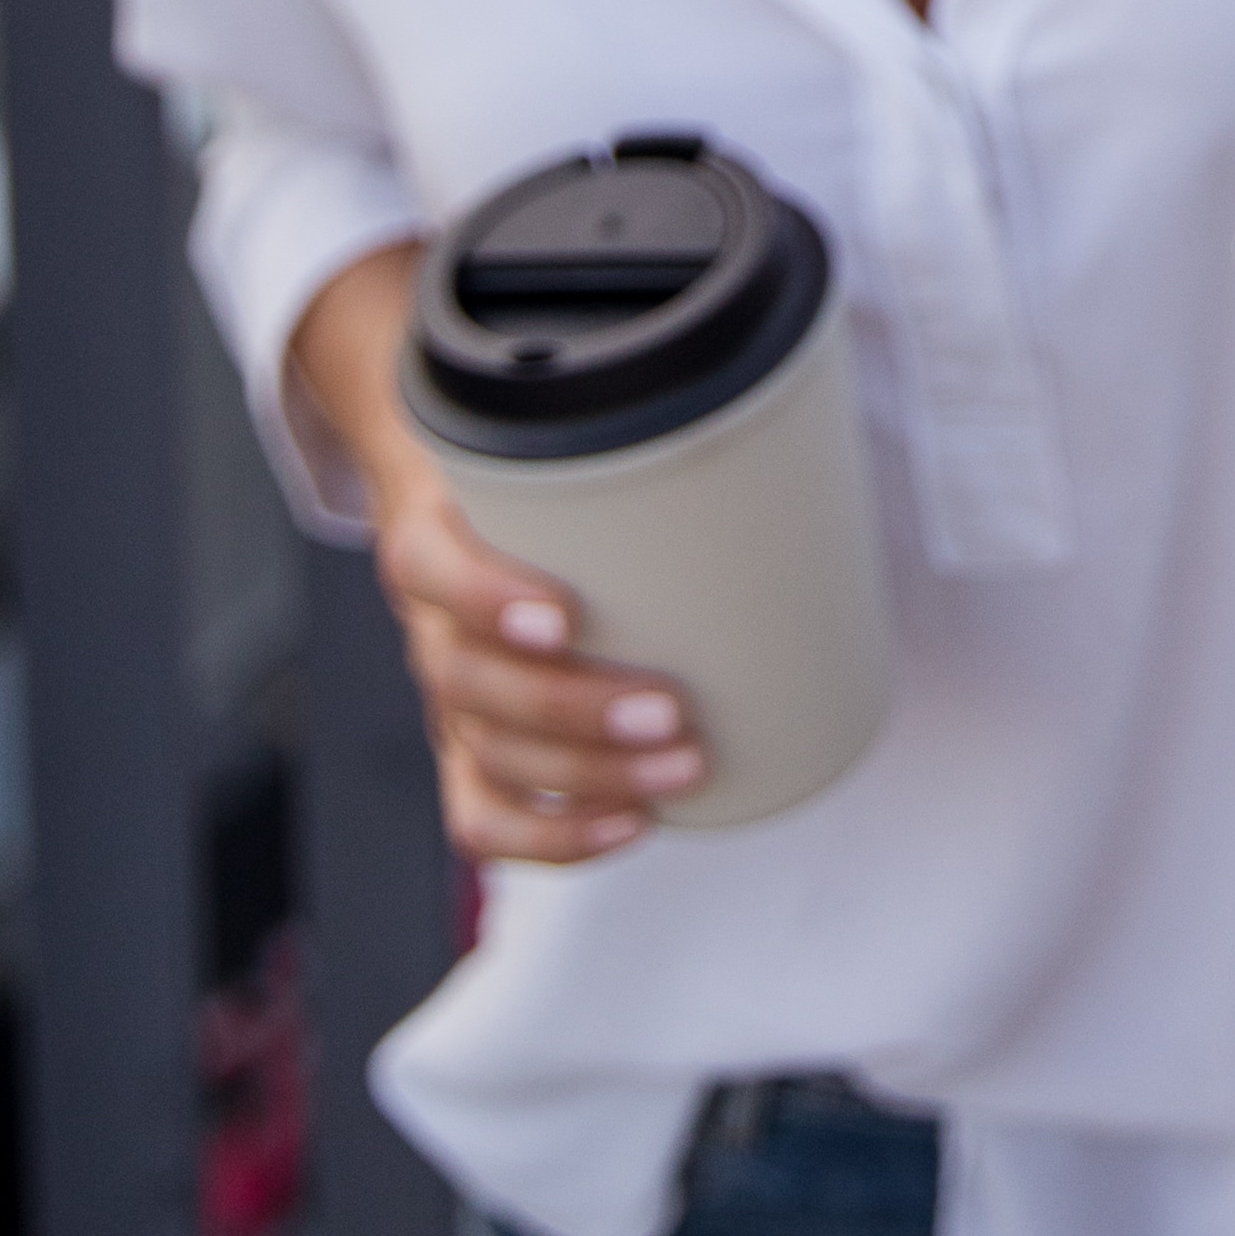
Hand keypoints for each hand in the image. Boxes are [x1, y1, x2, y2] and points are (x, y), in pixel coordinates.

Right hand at [284, 246, 713, 867]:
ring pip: (488, 751)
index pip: (433, 566)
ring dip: (583, 773)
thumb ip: (644, 414)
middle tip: (675, 709)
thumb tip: (802, 397)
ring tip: (679, 769)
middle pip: (473, 683)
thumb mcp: (555, 423)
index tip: (566, 612)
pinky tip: (624, 829)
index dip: (489, 597)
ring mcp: (448, 692)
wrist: (446, 490)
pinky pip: (482, 813)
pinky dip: (546, 837)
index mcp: (435, 529)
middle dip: (577, 710)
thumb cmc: (534, 464)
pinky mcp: (470, 747)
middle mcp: (432, 622)